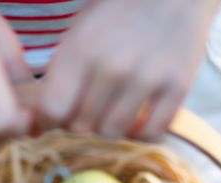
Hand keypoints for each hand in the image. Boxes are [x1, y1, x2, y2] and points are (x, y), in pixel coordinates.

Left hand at [38, 0, 218, 141]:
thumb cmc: (118, 10)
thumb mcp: (79, 32)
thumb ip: (61, 73)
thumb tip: (42, 119)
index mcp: (81, 49)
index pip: (52, 110)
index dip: (50, 119)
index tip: (58, 115)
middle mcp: (113, 67)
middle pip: (82, 126)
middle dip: (81, 121)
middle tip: (90, 107)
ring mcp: (147, 78)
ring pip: (113, 132)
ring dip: (110, 126)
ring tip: (115, 110)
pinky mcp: (178, 86)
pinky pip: (152, 133)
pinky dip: (143, 132)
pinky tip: (141, 117)